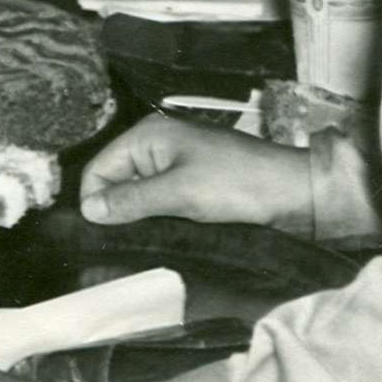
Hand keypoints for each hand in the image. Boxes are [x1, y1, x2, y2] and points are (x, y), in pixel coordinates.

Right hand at [79, 114, 310, 229]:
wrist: (292, 191)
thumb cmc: (235, 185)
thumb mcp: (179, 193)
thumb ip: (131, 200)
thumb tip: (88, 209)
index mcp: (147, 136)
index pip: (99, 168)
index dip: (94, 202)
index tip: (99, 238)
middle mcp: (156, 144)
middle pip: (115, 180)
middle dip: (115, 210)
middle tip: (120, 245)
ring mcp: (174, 162)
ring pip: (137, 193)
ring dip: (137, 217)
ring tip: (140, 243)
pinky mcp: (191, 181)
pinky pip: (158, 199)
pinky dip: (155, 216)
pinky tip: (160, 235)